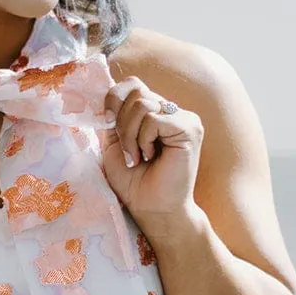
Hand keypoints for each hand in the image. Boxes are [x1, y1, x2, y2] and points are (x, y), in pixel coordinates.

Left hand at [99, 77, 202, 227]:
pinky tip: (151, 157)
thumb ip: (113, 117)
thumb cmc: (135, 183)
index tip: (108, 126)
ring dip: (130, 134)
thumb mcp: (115, 144)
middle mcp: (171, 111)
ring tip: (139, 156)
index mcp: (156, 111)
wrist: (153, 209)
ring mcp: (184, 118)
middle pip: (134, 89)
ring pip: (142, 104)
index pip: (132, 84)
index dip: (113, 100)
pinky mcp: (190, 128)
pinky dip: (143, 140)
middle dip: (121, 122)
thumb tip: (106, 93)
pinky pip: (153, 119)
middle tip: (129, 151)